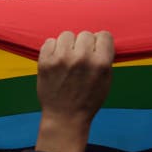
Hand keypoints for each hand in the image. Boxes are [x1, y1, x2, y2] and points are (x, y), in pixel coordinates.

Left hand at [35, 31, 113, 151]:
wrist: (65, 117)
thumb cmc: (88, 99)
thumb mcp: (106, 80)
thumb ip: (104, 58)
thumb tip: (98, 39)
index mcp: (101, 63)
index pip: (103, 35)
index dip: (100, 43)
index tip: (96, 51)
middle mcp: (81, 58)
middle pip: (85, 34)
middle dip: (84, 45)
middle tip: (80, 59)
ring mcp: (61, 59)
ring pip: (66, 35)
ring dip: (68, 45)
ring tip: (67, 59)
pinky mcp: (45, 61)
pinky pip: (50, 41)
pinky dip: (53, 49)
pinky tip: (57, 61)